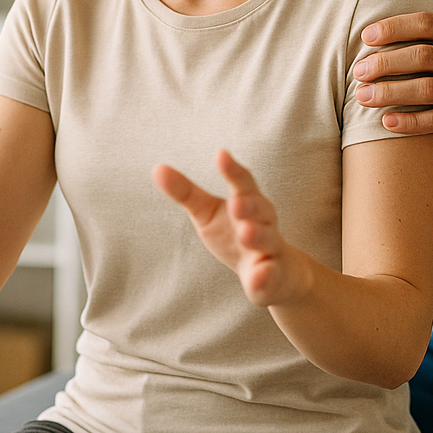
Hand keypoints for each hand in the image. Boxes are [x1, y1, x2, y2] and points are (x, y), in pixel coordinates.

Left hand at [152, 150, 313, 307]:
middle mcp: (264, 222)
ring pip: (268, 240)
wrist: (276, 274)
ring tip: (246, 232)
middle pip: (260, 209)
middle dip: (249, 205)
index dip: (233, 170)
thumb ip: (185, 192)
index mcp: (248, 202)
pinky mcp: (272, 278)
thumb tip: (157, 168)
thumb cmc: (235, 235)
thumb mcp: (207, 213)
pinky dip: (266, 277)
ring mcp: (271, 250)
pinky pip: (271, 277)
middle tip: (236, 203)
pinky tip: (258, 278)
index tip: (221, 154)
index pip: (242, 182)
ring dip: (258, 236)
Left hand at [354, 0, 432, 155]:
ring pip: (426, 89)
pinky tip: (386, 122)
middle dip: (385, 62)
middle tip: (357, 71)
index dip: (394, 27)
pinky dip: (410, 123)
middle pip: (422, 56)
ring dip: (389, 93)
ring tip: (361, 96)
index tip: (365, 36)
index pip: (427, 23)